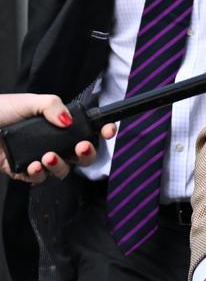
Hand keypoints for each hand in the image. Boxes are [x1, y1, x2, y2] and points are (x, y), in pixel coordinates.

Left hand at [0, 94, 115, 181]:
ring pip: (61, 169)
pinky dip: (39, 174)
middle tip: (82, 147)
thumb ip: (54, 107)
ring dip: (59, 165)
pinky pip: (38, 178)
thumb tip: (70, 121)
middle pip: (80, 155)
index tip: (108, 130)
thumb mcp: (30, 102)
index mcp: (57, 124)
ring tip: (48, 157)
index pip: (87, 130)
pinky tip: (34, 165)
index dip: (101, 131)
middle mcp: (51, 142)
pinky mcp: (22, 171)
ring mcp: (37, 157)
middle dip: (87, 153)